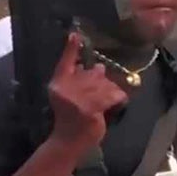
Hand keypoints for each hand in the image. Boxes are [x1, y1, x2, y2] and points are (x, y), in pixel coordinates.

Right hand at [48, 33, 128, 153]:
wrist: (68, 140)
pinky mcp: (90, 110)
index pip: (65, 62)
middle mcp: (65, 89)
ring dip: (110, 91)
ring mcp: (77, 100)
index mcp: (57, 84)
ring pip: (103, 84)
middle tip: (102, 89)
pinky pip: (111, 96)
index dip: (71, 48)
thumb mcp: (67, 96)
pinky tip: (119, 101)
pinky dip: (118, 98)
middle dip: (102, 80)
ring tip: (109, 98)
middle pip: (92, 72)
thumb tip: (96, 67)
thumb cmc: (69, 117)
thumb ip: (76, 80)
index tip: (75, 34)